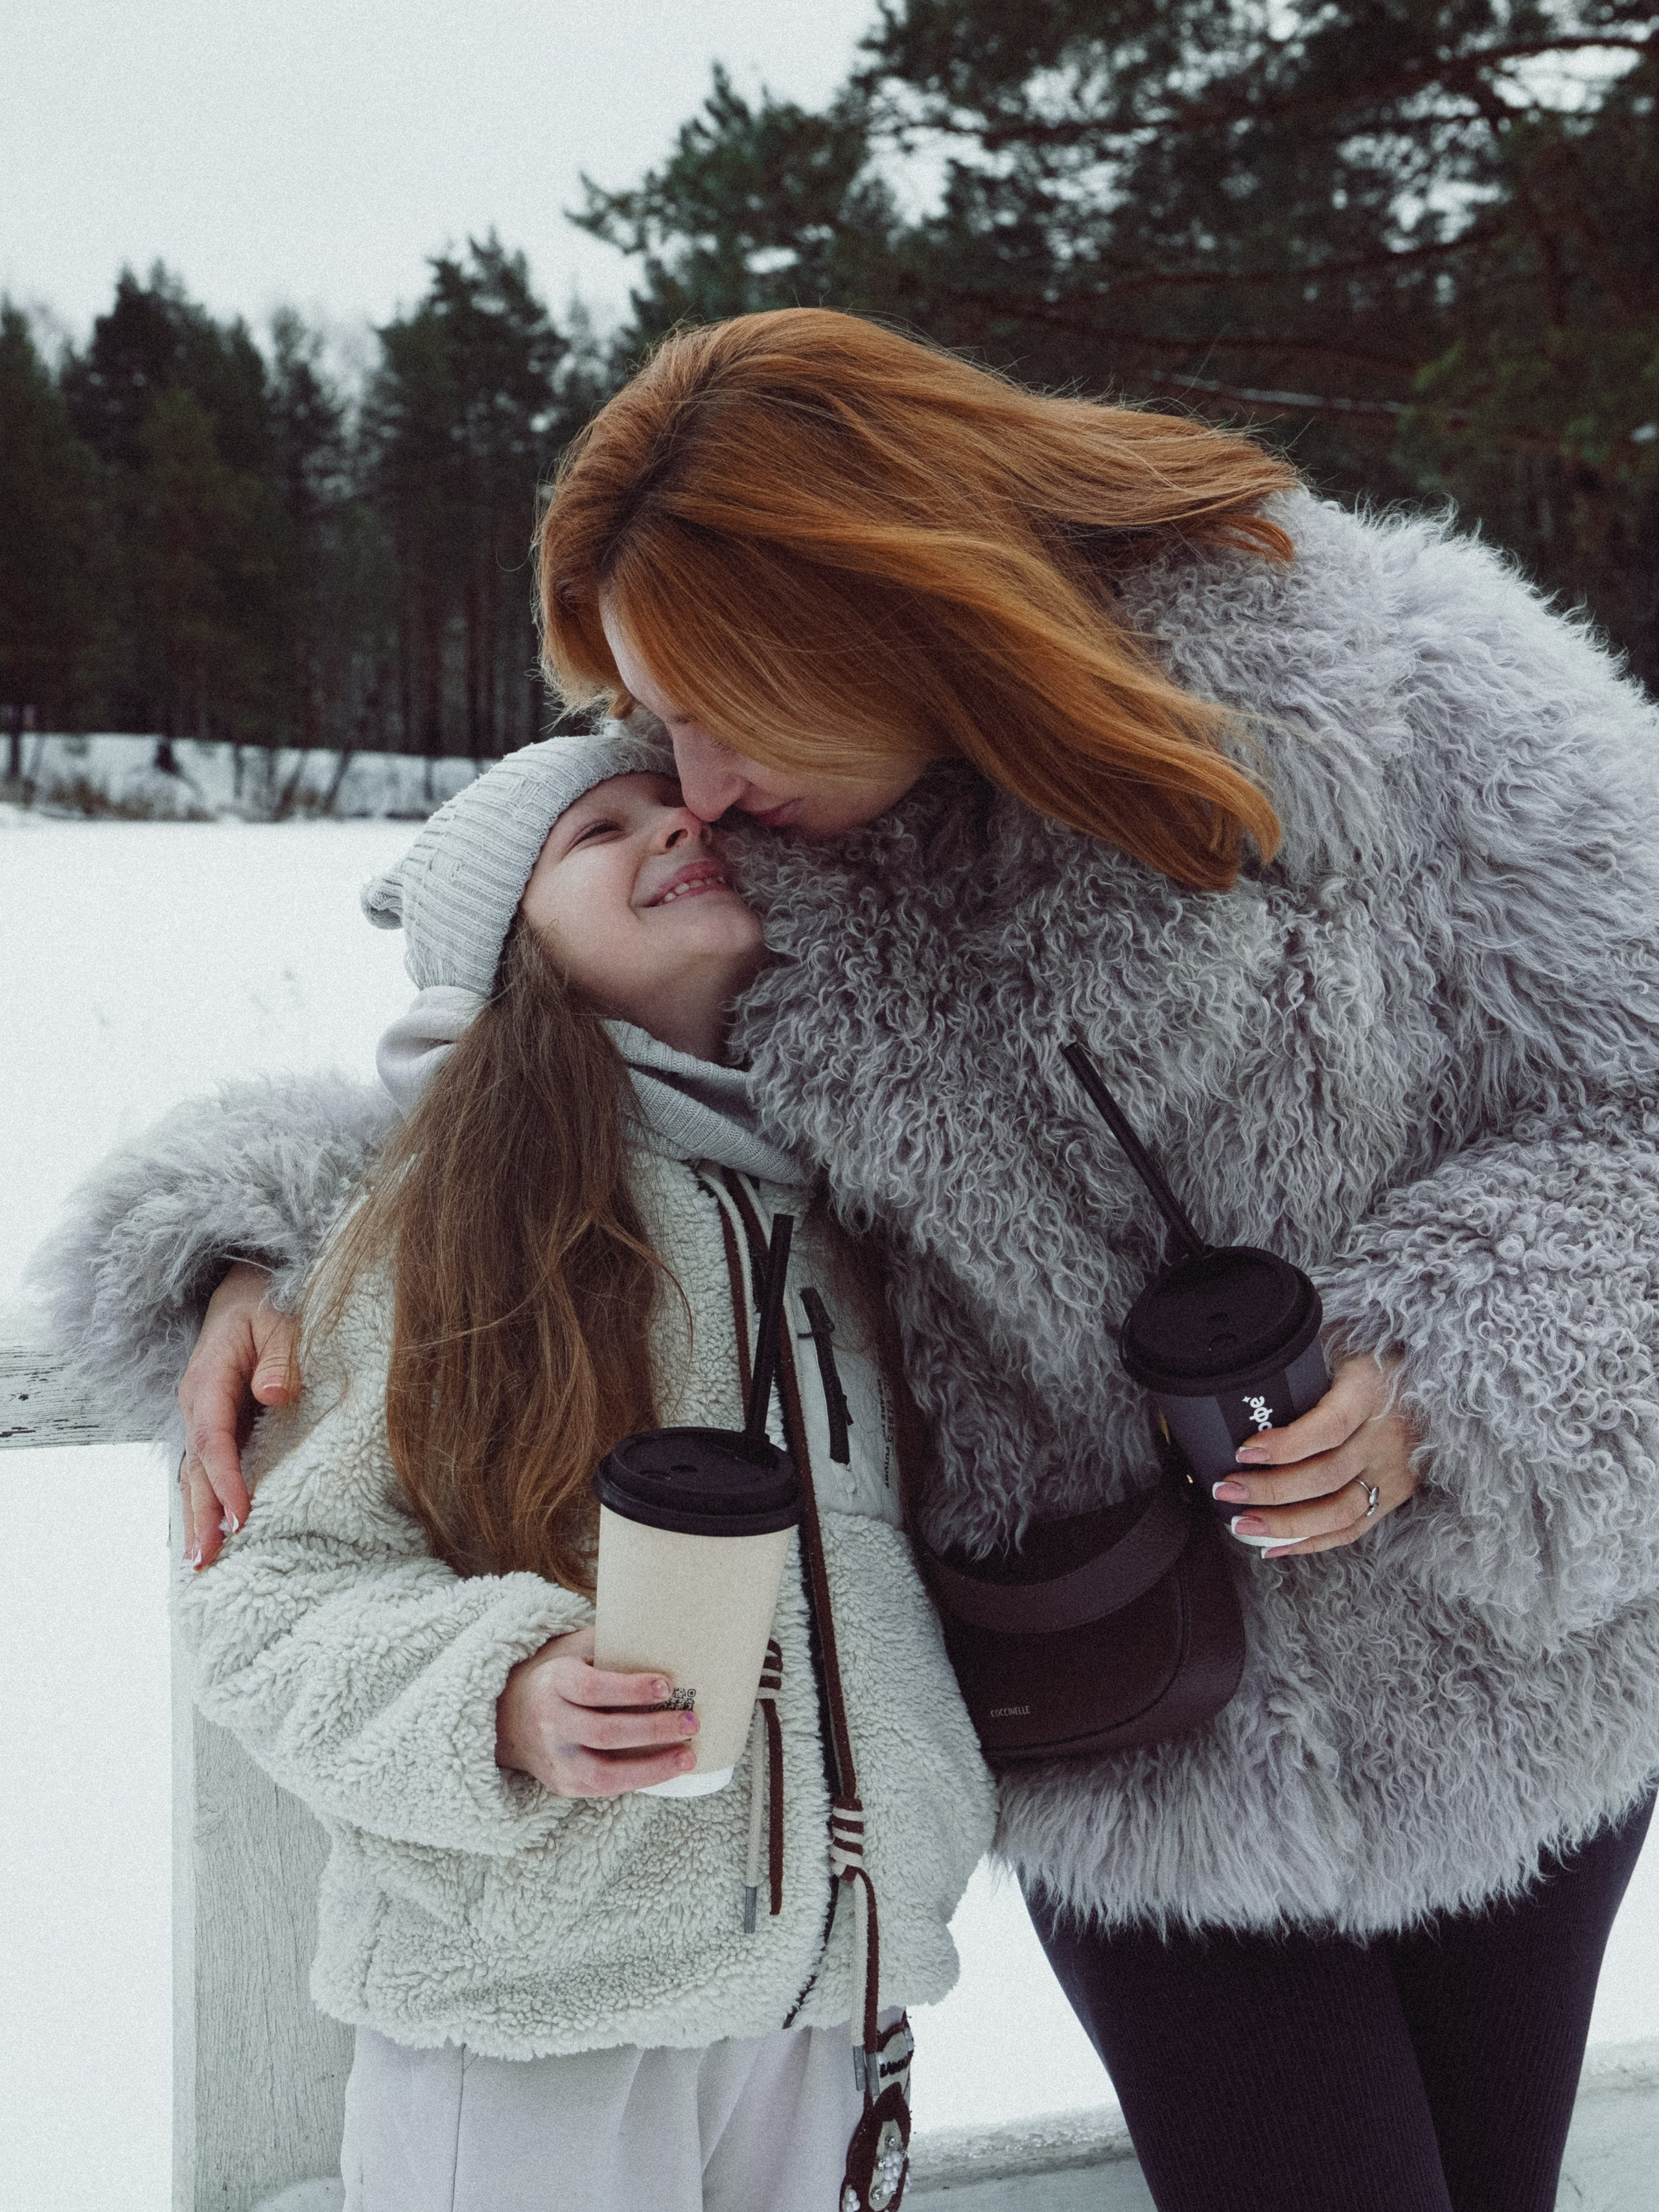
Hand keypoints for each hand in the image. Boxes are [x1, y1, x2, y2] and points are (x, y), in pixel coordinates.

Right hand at [177, 1261, 301, 1570]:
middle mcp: (197, 1403)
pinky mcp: (215, 1425)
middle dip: (201, 1513)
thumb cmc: (268, 1302)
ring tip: (201, 1563)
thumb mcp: (280, 1317)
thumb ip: (282, 1354)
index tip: (239, 1516)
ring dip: (198, 1516)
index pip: (213, 1438)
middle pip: (196, 1466)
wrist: (246, 1290)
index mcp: (208, 1378)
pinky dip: (207, 1500)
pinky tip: (211, 1533)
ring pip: (195, 1473)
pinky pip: (207, 1467)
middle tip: (207, 1560)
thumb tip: (276, 1393)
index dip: (225, 1479)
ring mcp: (202, 1416)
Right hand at [494, 1626, 700, 1796]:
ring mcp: (555, 1759)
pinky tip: (667, 1771)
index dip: (630, 1690)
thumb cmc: (559, 1676)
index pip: (592, 1688)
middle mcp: (550, 1723)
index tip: (667, 1685)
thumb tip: (663, 1636)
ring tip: (688, 1757)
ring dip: (652, 1767)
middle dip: (653, 1729)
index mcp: (553, 1682)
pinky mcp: (563, 1785)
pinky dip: (639, 1782)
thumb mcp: (573, 1649)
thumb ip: (609, 1643)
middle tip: (692, 1721)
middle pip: (604, 1732)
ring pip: (604, 1772)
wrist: (511, 1718)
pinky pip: (604, 1790)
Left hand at [1209, 1353, 1417, 1558]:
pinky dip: (1311, 1542)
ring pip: (1339, 1511)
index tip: (1244, 1451)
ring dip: (1286, 1524)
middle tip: (1227, 1490)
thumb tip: (1249, 1370)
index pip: (1329, 1426)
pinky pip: (1352, 1529)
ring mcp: (1394, 1471)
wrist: (1433, 1386)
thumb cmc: (1373, 1364)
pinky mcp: (1395, 1496)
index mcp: (1370, 1392)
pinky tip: (1275, 1545)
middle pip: (1327, 1475)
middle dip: (1270, 1489)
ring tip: (1244, 1524)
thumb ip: (1304, 1364)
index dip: (1285, 1445)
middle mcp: (1387, 1436)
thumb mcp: (1341, 1348)